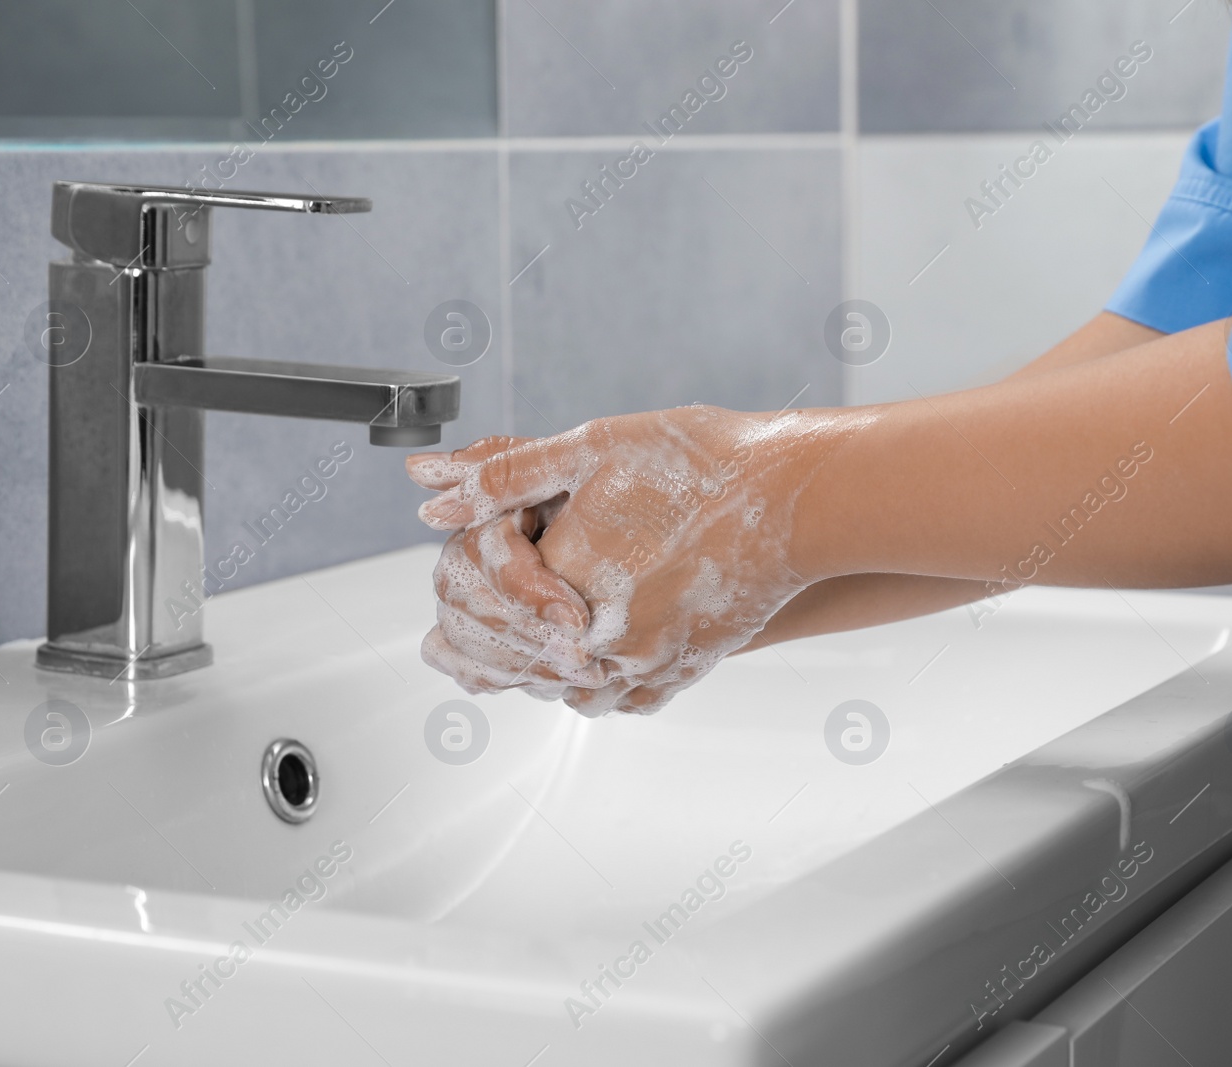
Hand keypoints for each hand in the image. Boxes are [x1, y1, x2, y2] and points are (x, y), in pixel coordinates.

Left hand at [409, 406, 864, 713]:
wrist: (799, 499)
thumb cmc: (706, 465)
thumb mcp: (590, 448)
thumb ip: (503, 476)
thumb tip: (432, 500)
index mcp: (564, 585)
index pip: (483, 601)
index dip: (460, 585)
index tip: (454, 583)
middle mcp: (601, 640)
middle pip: (515, 657)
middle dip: (478, 646)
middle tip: (446, 654)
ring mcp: (647, 662)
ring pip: (565, 687)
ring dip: (529, 674)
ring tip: (503, 668)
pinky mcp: (684, 668)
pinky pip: (622, 697)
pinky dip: (591, 687)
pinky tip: (583, 672)